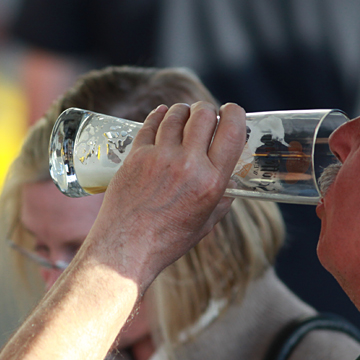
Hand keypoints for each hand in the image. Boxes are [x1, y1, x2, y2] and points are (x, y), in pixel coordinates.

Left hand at [86, 102, 246, 287]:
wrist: (125, 250)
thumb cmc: (166, 242)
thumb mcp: (205, 223)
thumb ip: (221, 200)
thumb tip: (230, 185)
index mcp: (212, 182)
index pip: (232, 130)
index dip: (235, 114)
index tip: (230, 112)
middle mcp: (188, 165)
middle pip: (204, 114)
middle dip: (207, 110)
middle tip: (204, 116)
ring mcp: (160, 157)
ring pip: (176, 115)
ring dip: (183, 111)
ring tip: (183, 116)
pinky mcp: (136, 156)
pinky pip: (150, 123)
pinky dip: (159, 116)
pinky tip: (163, 115)